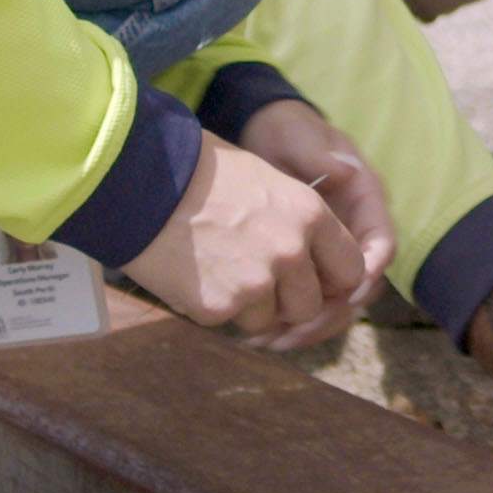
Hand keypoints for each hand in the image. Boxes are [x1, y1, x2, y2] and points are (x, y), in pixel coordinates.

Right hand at [116, 135, 368, 343]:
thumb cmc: (201, 171)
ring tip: (218, 266)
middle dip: (287, 299)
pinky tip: (194, 273)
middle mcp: (291, 251)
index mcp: (310, 214)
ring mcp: (255, 283)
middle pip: (309, 305)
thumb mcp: (267, 182)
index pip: (351, 270)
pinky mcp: (219, 307)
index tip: (310, 277)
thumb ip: (299, 223)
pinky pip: (228, 321)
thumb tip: (316, 259)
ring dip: (249, 305)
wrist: (141, 179)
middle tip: (254, 276)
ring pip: (269, 319)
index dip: (329, 278)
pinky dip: (213, 305)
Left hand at [220, 97, 393, 347]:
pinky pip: (307, 302)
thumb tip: (345, 172)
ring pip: (334, 304)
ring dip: (306, 328)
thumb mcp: (301, 136)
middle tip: (293, 332)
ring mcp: (332, 253)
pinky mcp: (308, 266)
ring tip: (269, 341)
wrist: (265, 136)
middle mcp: (355, 234)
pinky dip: (287, 321)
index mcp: (366, 204)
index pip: (381, 246)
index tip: (344, 293)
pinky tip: (257, 334)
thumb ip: (319, 155)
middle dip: (329, 315)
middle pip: (359, 289)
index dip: (367, 273)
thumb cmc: (288, 131)